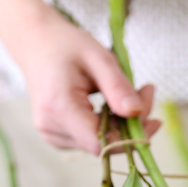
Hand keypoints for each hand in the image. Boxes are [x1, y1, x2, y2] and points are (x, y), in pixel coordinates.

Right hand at [19, 15, 160, 153]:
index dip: (130, 138)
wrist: (35, 42)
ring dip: (121, 126)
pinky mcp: (56, 137)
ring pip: (100, 145)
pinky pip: (91, 140)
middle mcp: (51, 128)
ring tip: (130, 94)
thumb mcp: (98, 57)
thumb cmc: (66, 45)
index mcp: (60, 108)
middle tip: (146, 92)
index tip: (152, 118)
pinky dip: (108, 126)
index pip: (101, 144)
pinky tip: (112, 105)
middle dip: (131, 126)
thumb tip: (138, 113)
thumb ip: (118, 87)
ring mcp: (51, 135)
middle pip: (104, 144)